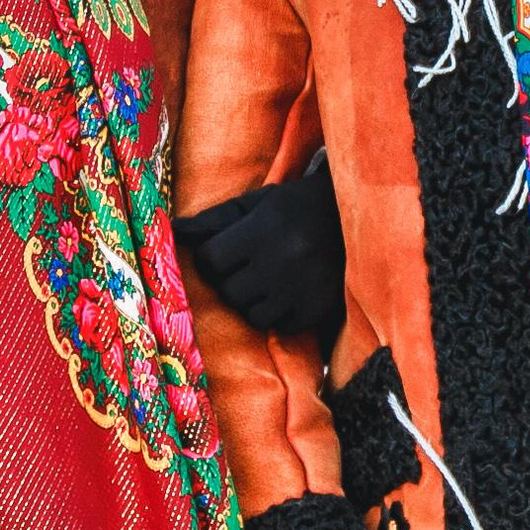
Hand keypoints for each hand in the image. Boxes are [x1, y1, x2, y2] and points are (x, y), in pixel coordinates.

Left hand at [175, 154, 347, 338]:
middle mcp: (282, 261)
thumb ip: (215, 220)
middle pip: (229, 291)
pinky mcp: (317, 308)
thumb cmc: (297, 207)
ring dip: (254, 301)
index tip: (225, 251)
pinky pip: (281, 326)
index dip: (213, 257)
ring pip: (252, 314)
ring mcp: (301, 288)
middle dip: (233, 280)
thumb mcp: (257, 203)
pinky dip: (281, 314)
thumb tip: (174, 232)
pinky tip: (290, 293)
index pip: (211, 259)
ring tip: (270, 280)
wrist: (356, 217)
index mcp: (263, 229)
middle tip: (250, 266)